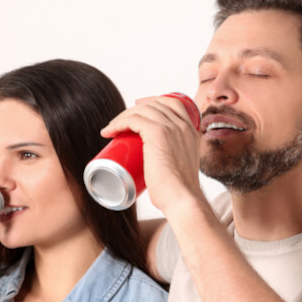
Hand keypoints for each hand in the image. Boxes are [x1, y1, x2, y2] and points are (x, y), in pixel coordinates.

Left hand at [100, 96, 204, 217]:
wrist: (182, 199)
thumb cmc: (178, 193)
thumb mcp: (181, 170)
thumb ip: (173, 164)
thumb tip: (158, 171)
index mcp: (192, 131)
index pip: (172, 103)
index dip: (153, 101)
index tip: (137, 108)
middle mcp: (183, 125)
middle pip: (155, 104)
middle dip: (134, 108)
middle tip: (120, 120)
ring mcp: (172, 127)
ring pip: (142, 110)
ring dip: (122, 116)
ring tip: (111, 129)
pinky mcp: (158, 133)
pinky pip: (133, 120)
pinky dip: (118, 123)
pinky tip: (109, 131)